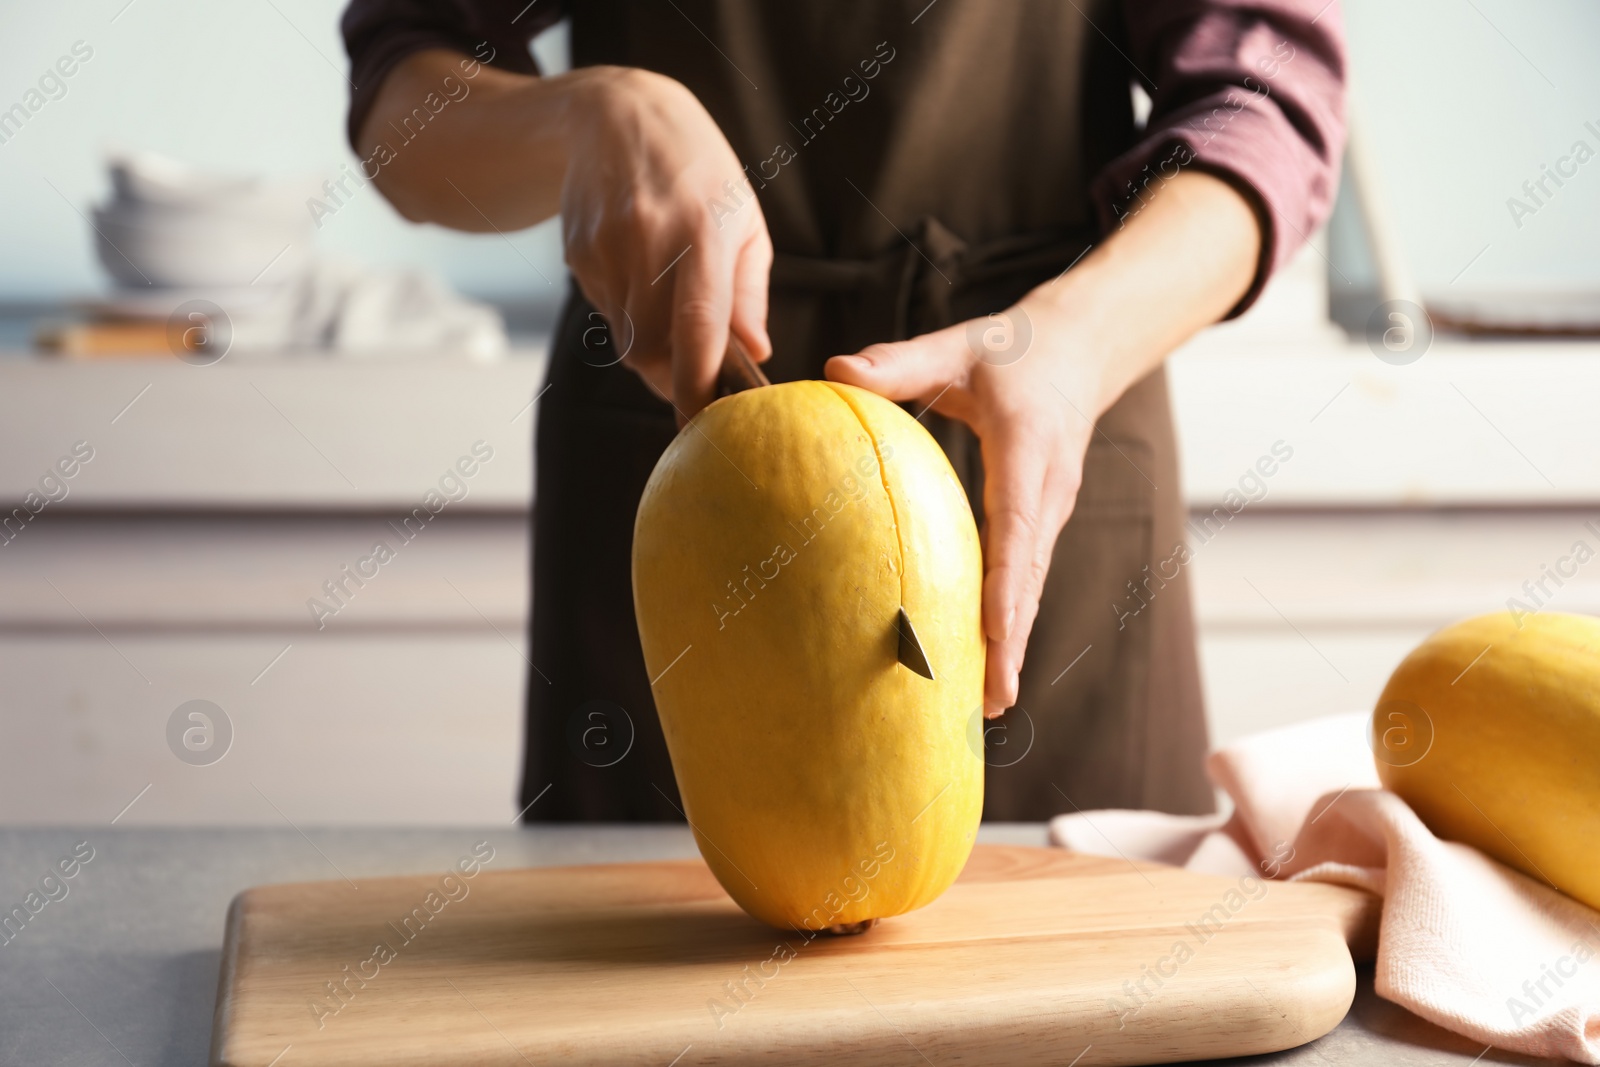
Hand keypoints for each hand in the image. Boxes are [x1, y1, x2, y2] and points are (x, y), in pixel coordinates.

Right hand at [562, 68, 771, 419]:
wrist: (616, 116)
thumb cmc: (699, 173)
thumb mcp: (742, 219)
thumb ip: (748, 292)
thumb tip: (755, 353)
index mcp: (703, 230)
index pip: (698, 327)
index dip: (698, 384)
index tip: (703, 424)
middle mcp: (650, 239)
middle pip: (655, 349)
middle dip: (675, 376)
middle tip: (695, 376)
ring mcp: (607, 247)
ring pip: (628, 339)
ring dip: (653, 348)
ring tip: (669, 307)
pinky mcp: (579, 253)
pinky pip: (607, 314)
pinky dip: (628, 316)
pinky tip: (639, 275)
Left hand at [826, 297, 1098, 717]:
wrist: (1079, 350)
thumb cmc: (1009, 350)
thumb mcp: (955, 346)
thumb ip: (898, 362)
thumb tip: (835, 372)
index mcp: (1029, 449)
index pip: (1018, 526)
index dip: (1006, 584)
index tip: (995, 635)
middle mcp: (1050, 490)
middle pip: (1029, 576)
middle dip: (1012, 640)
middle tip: (992, 701)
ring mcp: (1052, 510)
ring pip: (1031, 585)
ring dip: (1013, 642)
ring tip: (989, 704)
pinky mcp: (1044, 521)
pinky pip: (1025, 577)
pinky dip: (1011, 621)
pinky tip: (988, 663)